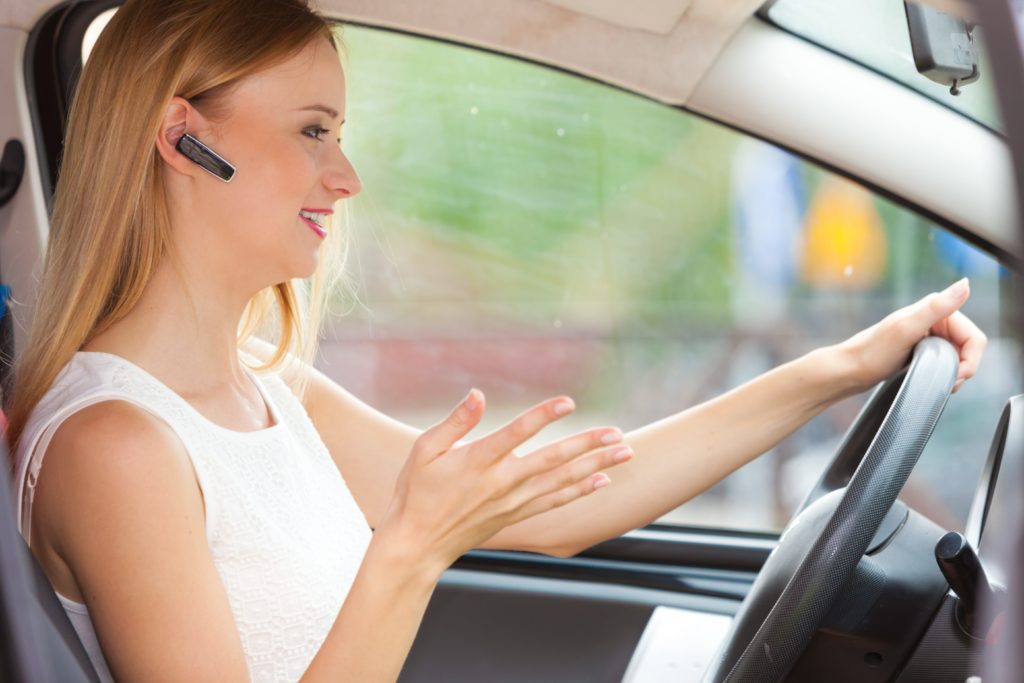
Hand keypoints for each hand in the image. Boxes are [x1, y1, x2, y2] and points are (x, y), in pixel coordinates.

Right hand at [378, 390, 632, 572]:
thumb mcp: (425, 450)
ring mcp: (512, 501)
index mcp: (478, 460)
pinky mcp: (516, 515)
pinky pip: (554, 501)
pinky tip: (601, 481)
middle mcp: (501, 482)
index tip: (568, 403)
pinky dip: (580, 491)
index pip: (517, 433)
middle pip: (552, 460)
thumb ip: (455, 422)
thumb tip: (477, 394)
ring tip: (624, 452)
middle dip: (587, 445)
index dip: (543, 416)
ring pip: (561, 481)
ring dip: (595, 466)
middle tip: (617, 433)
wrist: (417, 543)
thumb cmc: (416, 491)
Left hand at [838, 278, 986, 393]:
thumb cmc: (872, 352)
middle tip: (947, 383)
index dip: (970, 360)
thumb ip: (937, 307)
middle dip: (962, 369)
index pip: (974, 337)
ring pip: (960, 357)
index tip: (956, 376)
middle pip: (969, 348)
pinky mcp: (924, 350)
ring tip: (936, 382)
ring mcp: (930, 335)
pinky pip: (948, 363)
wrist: (850, 370)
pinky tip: (931, 379)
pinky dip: (946, 374)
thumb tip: (965, 284)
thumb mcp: (906, 329)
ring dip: (955, 374)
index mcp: (935, 309)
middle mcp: (935, 319)